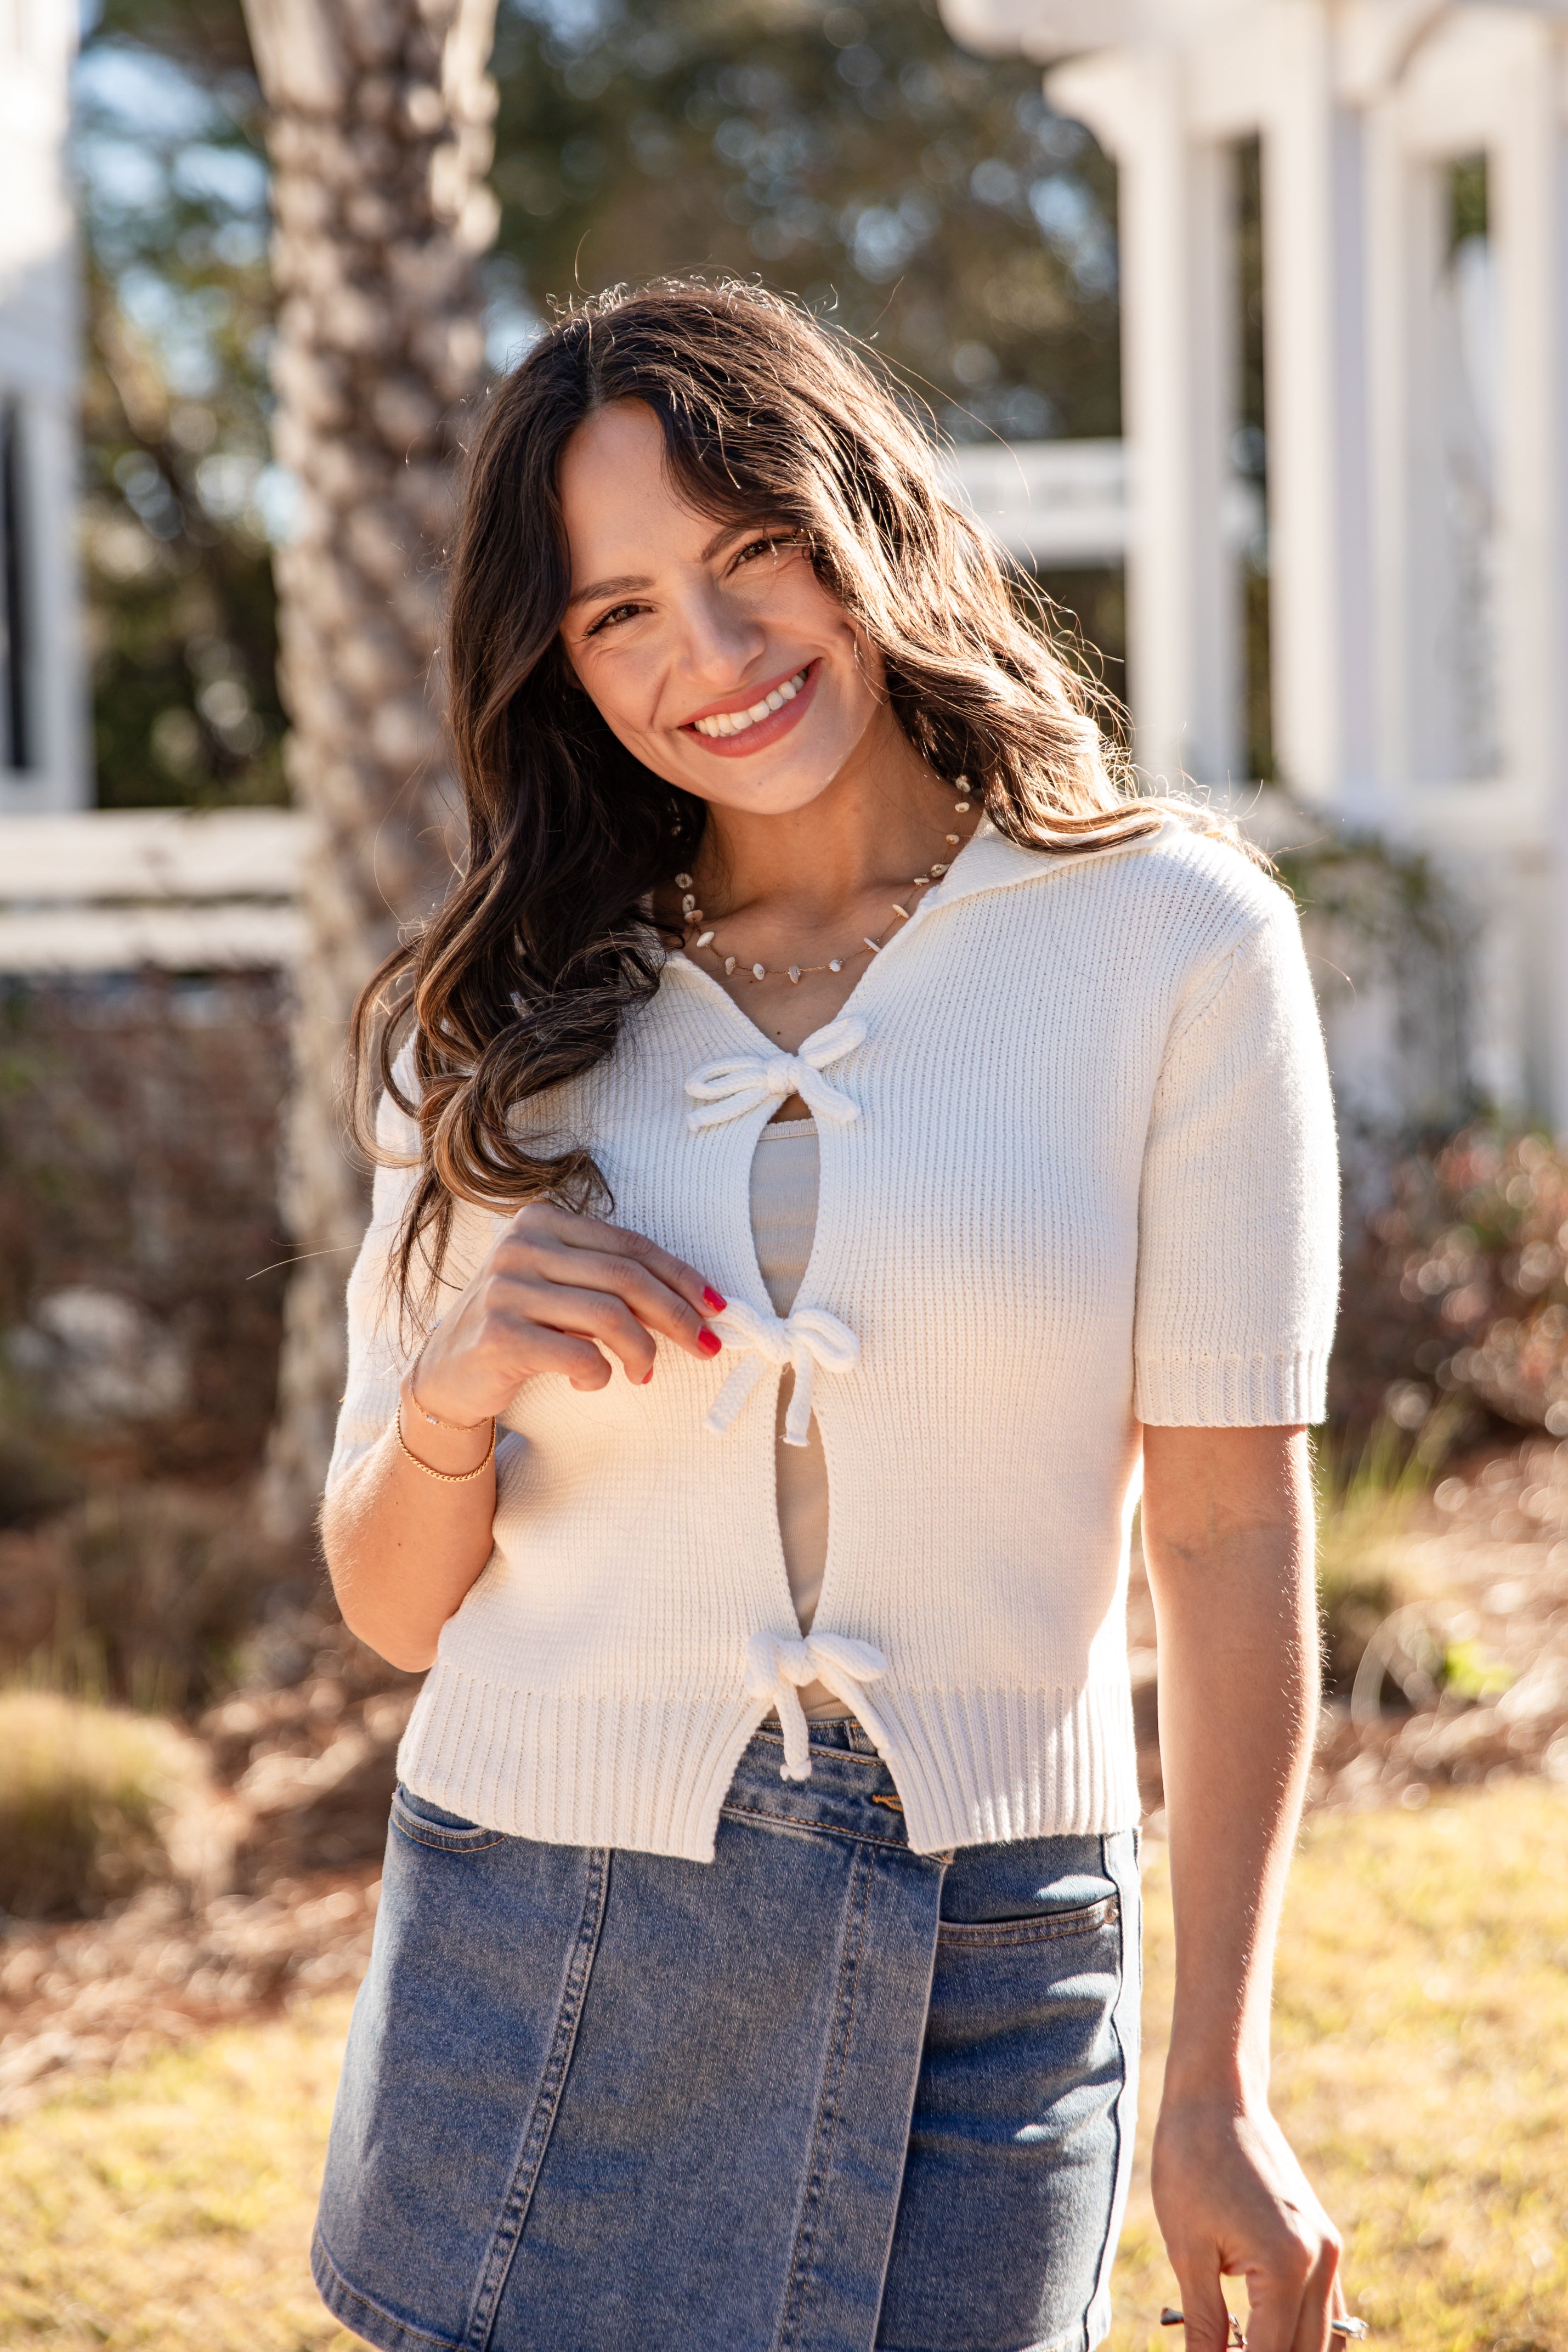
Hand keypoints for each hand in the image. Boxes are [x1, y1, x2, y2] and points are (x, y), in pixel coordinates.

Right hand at [408, 1202, 724, 1425]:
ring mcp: (506, 1288)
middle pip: (626, 1277)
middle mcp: (520, 1246)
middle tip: (705, 1345)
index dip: (681, 1276)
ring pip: (609, 1316)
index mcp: (540, 1222)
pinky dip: (599, 1376)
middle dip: (677, 1314)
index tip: (716, 1306)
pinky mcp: (499, 1334)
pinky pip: (579, 1355)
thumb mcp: (558, 1289)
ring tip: (644, 1373)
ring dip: (642, 1352)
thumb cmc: (518, 1328)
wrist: (445, 1375)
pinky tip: (590, 1382)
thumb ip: (606, 1281)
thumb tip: (694, 1303)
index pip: (630, 1244)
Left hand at [1153, 2097, 1342, 2351]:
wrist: (1219, 2094)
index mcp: (1286, 2265)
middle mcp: (1321, 2261)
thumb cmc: (1193, 2160)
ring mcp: (1330, 2249)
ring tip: (1242, 2347)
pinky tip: (1264, 2337)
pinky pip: (1329, 2309)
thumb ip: (1205, 2324)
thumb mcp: (1188, 2248)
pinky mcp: (1325, 2238)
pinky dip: (1304, 2333)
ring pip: (1326, 2339)